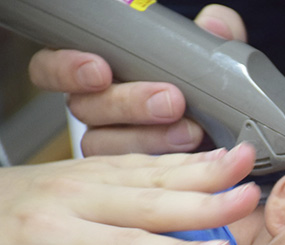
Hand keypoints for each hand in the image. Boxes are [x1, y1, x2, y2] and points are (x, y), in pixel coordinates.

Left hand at [0, 144, 258, 244]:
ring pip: (156, 174)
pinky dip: (185, 159)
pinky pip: (146, 161)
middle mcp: (76, 200)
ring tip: (246, 162)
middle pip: (152, 203)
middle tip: (250, 197)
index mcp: (49, 235)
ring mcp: (87, 178)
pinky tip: (216, 157)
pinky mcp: (94, 167)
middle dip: (207, 202)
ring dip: (206, 169)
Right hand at [28, 4, 246, 155]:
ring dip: (150, 138)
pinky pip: (134, 175)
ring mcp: (112, 145)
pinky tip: (194, 157)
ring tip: (190, 132)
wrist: (229, 140)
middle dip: (128, 104)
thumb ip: (210, 36)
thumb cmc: (204, 91)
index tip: (99, 69)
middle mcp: (97, 110)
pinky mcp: (131, 177)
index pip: (52, 69)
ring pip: (106, 146)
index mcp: (97, 73)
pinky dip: (166, 165)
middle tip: (171, 101)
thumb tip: (216, 23)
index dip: (66, 69)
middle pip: (85, 109)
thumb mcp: (208, 59)